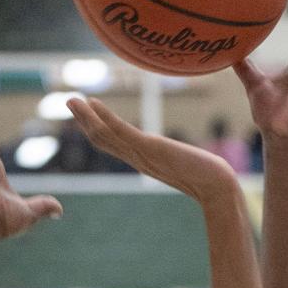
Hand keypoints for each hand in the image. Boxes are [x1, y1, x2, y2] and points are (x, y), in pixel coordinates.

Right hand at [67, 96, 237, 203]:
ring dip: (86, 117)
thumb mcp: (185, 163)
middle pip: (102, 140)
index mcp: (143, 161)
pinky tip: (93, 103)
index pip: (113, 144)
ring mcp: (142, 155)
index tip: (85, 113)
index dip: (96, 129)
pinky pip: (121, 131)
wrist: (217, 187)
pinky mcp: (150, 149)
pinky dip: (104, 117)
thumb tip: (187, 158)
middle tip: (69, 101)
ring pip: (105, 136)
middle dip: (84, 121)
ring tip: (72, 100)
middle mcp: (138, 159)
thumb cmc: (209, 177)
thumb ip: (179, 159)